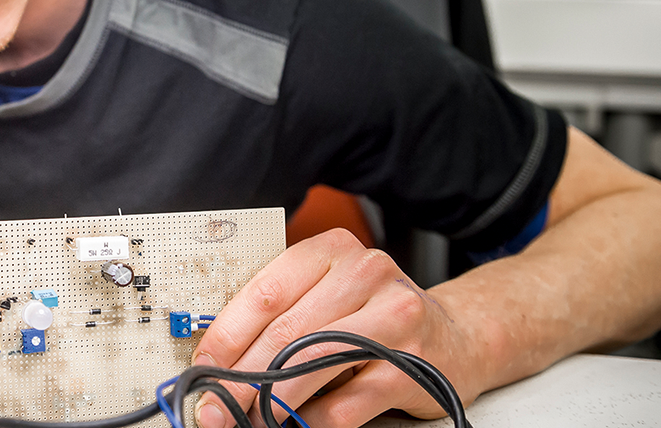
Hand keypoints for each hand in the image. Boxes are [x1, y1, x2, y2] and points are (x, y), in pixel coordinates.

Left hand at [191, 229, 480, 427]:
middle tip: (215, 407)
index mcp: (333, 250)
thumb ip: (283, 315)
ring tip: (249, 418)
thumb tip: (220, 360)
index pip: (264, 293)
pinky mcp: (411, 365)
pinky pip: (346, 402)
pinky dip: (313, 420)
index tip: (202, 368)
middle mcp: (366, 273)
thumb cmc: (376, 316)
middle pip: (285, 332)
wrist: (458, 337)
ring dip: (271, 401)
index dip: (225, 336)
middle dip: (241, 377)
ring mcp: (394, 317)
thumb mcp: (331, 297)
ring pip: (312, 364)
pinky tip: (297, 426)